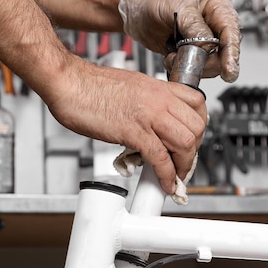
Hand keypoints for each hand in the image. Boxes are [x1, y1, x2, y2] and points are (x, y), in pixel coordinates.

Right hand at [45, 57, 206, 193]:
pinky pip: (160, 157)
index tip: (192, 139)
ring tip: (176, 176)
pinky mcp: (133, 131)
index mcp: (158, 87)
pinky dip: (167, 175)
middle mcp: (158, 99)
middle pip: (197, 126)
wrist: (69, 83)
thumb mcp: (130, 87)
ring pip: (185, 142)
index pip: (197, 103)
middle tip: (183, 162)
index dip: (199, 126)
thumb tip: (150, 123)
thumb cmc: (89, 86)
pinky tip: (165, 184)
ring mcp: (148, 115)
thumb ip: (145, 103)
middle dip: (194, 150)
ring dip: (184, 165)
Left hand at [119, 0, 240, 82]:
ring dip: (190, 66)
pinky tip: (170, 58)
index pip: (231, 32)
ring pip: (210, 65)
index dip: (231, 53)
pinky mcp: (191, 54)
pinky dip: (181, 68)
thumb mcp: (177, 8)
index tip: (228, 70)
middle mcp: (213, 25)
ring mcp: (203, 41)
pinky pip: (195, 69)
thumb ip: (194, 26)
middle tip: (185, 59)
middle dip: (205, 62)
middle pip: (224, 53)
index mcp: (216, 7)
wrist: (137, 10)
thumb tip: (208, 46)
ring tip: (172, 55)